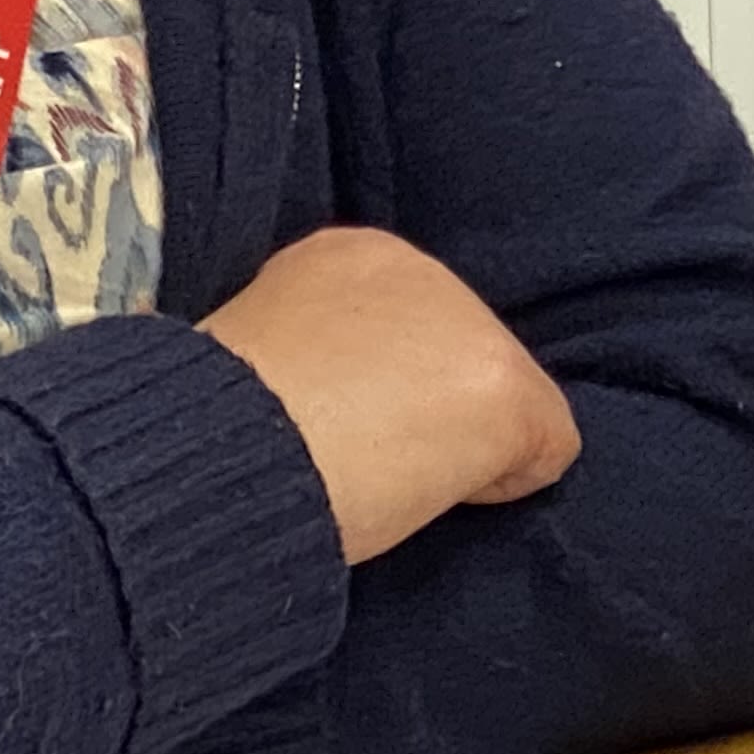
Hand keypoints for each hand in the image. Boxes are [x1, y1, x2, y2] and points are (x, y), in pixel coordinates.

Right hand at [200, 227, 579, 563]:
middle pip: (447, 355)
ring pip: (490, 401)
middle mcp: (418, 271)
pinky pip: (539, 451)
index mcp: (345, 257)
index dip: (371, 383)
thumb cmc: (214, 422)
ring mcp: (472, 328)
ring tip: (392, 482)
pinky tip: (435, 496)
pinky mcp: (509, 393)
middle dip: (420, 407)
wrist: (235, 446)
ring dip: (454, 445)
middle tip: (364, 459)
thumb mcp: (252, 360)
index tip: (334, 423)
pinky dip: (501, 484)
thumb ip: (301, 360)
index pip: (391, 322)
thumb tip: (314, 405)